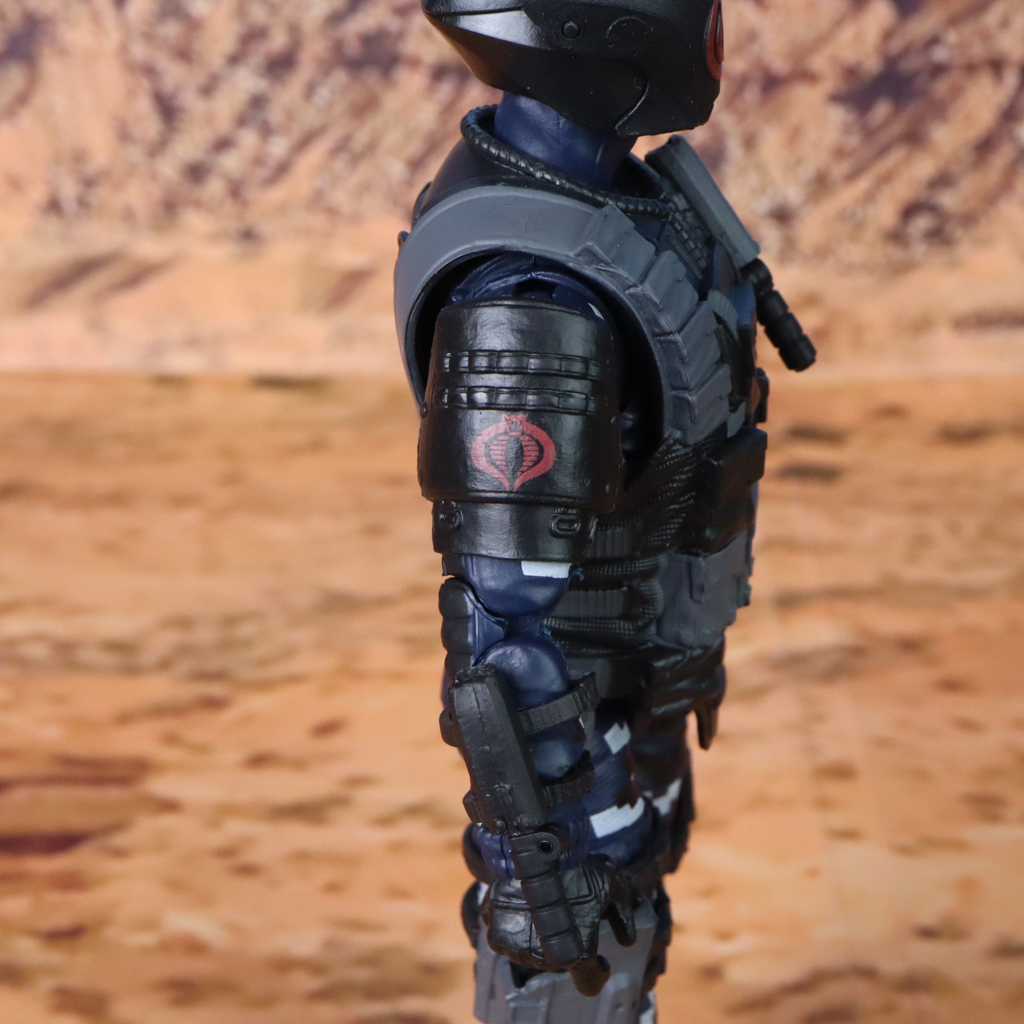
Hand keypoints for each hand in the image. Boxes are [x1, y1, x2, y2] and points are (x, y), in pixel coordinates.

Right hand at [482, 855, 636, 974]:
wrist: (539, 844)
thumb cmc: (578, 866)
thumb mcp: (613, 884)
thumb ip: (624, 917)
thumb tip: (626, 941)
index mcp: (576, 954)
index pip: (590, 984)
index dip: (599, 973)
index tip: (601, 959)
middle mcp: (544, 959)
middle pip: (559, 965)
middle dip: (566, 947)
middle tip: (569, 917)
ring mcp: (516, 949)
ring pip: (531, 954)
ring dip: (538, 938)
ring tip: (544, 907)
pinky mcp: (495, 935)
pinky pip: (506, 939)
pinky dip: (513, 927)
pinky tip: (523, 905)